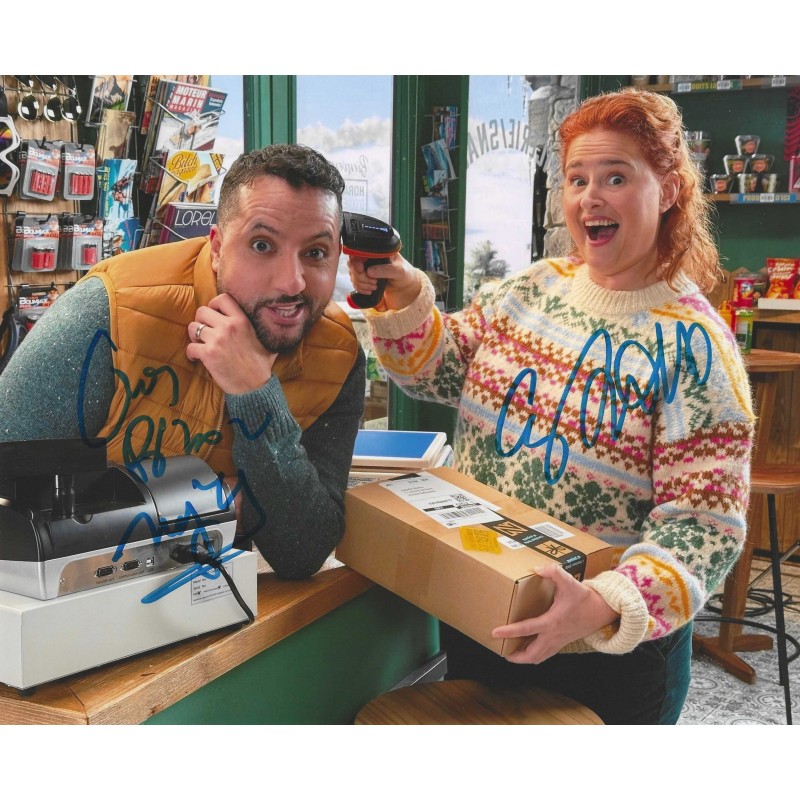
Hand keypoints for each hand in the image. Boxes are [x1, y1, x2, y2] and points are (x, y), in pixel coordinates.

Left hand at [186, 293, 277, 394]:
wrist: (254, 386)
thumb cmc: (261, 365)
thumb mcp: (266, 341)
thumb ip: (262, 330)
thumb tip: (275, 321)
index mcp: (242, 320)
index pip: (222, 299)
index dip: (214, 304)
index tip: (214, 314)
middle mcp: (228, 327)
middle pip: (201, 311)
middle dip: (201, 321)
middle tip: (205, 332)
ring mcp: (217, 340)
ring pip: (192, 328)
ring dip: (194, 336)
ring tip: (201, 344)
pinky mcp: (208, 354)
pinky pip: (190, 347)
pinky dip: (191, 353)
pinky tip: (197, 358)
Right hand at [347, 251, 421, 310]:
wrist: (405, 286)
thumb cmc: (405, 274)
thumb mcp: (399, 271)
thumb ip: (386, 270)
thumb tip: (369, 271)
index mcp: (377, 251)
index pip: (358, 252)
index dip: (356, 262)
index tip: (361, 270)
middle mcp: (369, 257)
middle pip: (352, 265)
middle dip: (360, 276)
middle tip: (374, 282)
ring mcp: (365, 267)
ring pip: (353, 275)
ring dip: (361, 284)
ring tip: (375, 286)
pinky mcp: (364, 278)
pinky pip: (355, 283)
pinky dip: (360, 288)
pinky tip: (369, 290)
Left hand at [491, 564, 618, 663]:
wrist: (600, 611)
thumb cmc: (584, 598)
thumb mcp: (569, 581)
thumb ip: (554, 572)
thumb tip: (537, 568)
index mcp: (552, 621)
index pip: (526, 629)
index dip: (509, 632)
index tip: (495, 633)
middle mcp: (553, 635)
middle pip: (531, 654)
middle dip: (515, 656)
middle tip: (501, 650)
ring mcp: (558, 641)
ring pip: (538, 657)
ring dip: (523, 658)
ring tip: (510, 654)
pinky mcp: (561, 643)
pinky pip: (545, 655)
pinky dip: (534, 656)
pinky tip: (527, 650)